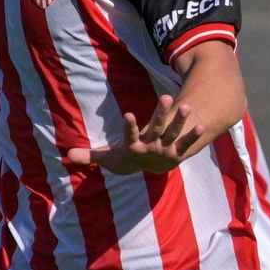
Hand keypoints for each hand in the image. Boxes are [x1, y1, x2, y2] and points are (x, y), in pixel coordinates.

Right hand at [63, 94, 204, 173]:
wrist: (148, 172)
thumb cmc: (125, 159)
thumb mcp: (107, 158)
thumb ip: (90, 155)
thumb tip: (67, 155)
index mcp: (133, 148)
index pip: (129, 136)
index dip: (129, 127)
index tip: (128, 114)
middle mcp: (151, 149)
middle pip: (156, 130)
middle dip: (161, 115)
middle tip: (166, 97)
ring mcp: (165, 150)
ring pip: (173, 134)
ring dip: (180, 121)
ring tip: (187, 106)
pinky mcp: (177, 152)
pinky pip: (186, 144)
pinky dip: (193, 137)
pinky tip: (202, 126)